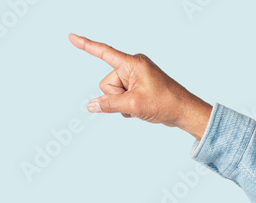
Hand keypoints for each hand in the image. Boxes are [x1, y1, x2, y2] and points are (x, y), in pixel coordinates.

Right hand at [68, 33, 212, 139]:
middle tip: (137, 102)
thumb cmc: (165, 104)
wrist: (184, 112)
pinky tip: (141, 108)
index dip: (86, 45)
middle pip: (107, 83)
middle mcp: (133, 66)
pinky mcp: (138, 85)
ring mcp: (135, 76)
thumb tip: (91, 106)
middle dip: (117, 96)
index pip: (104, 52)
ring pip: (113, 91)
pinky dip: (127, 104)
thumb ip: (110, 105)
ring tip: (142, 105)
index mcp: (133, 63)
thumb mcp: (134, 105)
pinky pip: (122, 95)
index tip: (71, 37)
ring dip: (123, 102)